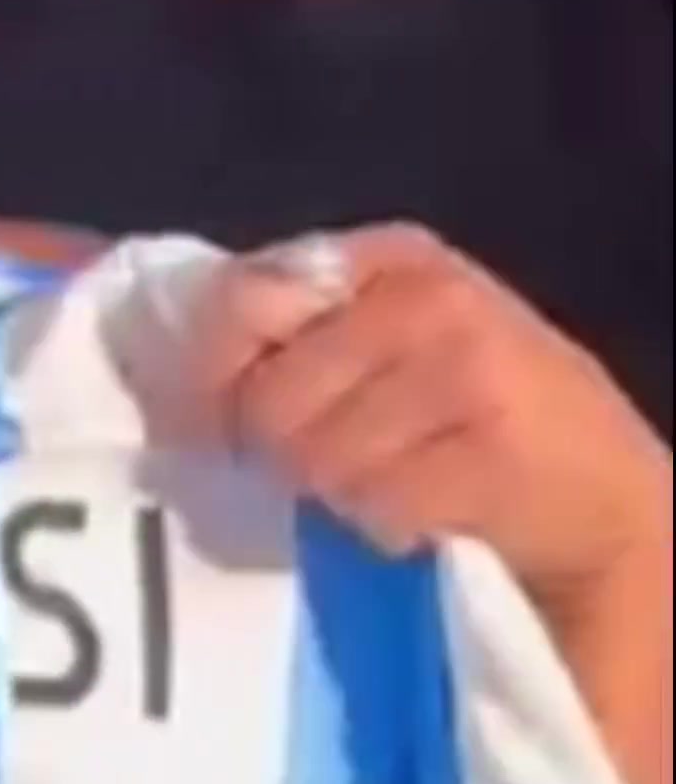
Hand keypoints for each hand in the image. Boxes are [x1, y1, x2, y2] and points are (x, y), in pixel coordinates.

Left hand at [190, 227, 669, 614]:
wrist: (602, 491)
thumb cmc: (477, 413)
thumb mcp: (394, 340)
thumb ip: (299, 331)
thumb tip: (181, 385)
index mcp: (394, 256)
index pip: (244, 299)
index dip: (213, 374)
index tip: (215, 422)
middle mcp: (429, 297)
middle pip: (269, 400)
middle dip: (282, 450)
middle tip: (334, 463)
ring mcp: (465, 372)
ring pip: (314, 460)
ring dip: (339, 494)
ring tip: (393, 479)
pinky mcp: (488, 455)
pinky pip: (371, 508)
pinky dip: (385, 527)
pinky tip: (429, 510)